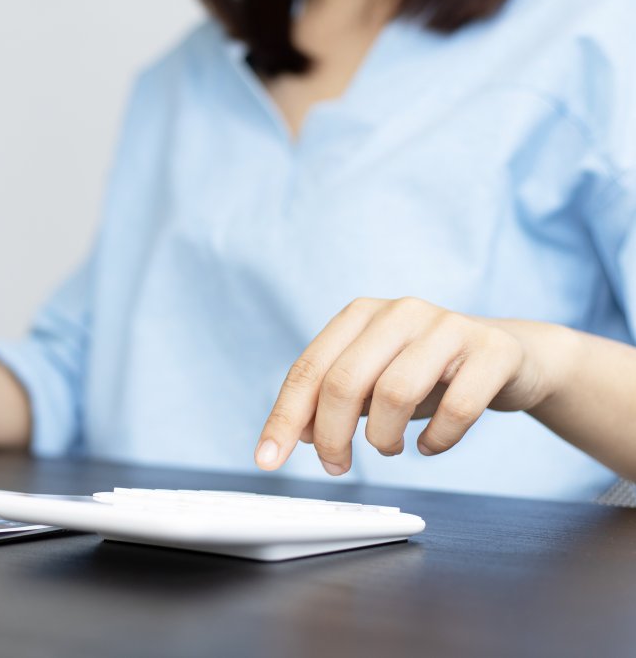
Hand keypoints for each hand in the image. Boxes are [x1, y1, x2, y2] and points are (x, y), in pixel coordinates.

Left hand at [254, 297, 567, 474]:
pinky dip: (436, 440)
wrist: (510, 356)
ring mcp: (449, 325)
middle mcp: (400, 311)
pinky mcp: (493, 350)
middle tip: (336, 466)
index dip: (284, 417)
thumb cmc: (427, 373)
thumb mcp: (372, 382)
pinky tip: (429, 445)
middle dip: (332, 437)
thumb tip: (295, 433)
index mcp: (360, 314)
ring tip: (388, 448)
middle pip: (344, 382)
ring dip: (383, 438)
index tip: (267, 460)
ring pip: (395, 394)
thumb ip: (331, 400)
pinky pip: (457, 408)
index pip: (309, 369)